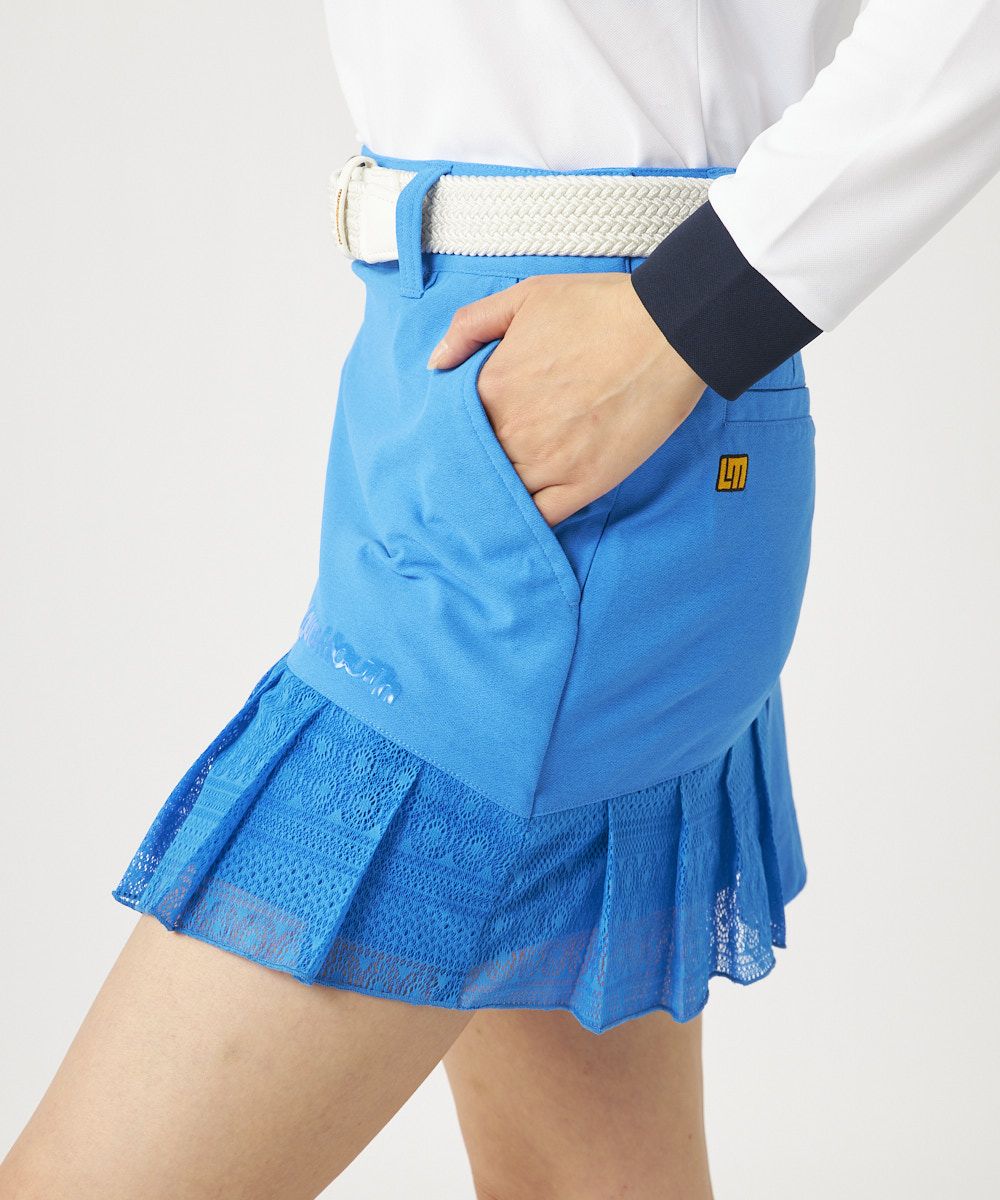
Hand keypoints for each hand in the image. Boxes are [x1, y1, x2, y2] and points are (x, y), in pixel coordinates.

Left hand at [427, 273, 706, 525]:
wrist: (668, 331)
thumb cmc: (600, 309)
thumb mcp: (525, 296)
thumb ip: (470, 325)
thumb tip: (435, 364)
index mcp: (492, 386)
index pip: (453, 423)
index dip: (456, 428)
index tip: (463, 429)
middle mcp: (512, 431)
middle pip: (475, 462)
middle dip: (474, 462)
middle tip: (479, 462)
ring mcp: (548, 463)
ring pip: (503, 494)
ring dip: (497, 493)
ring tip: (500, 489)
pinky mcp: (584, 484)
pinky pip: (542, 518)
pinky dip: (529, 520)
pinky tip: (526, 512)